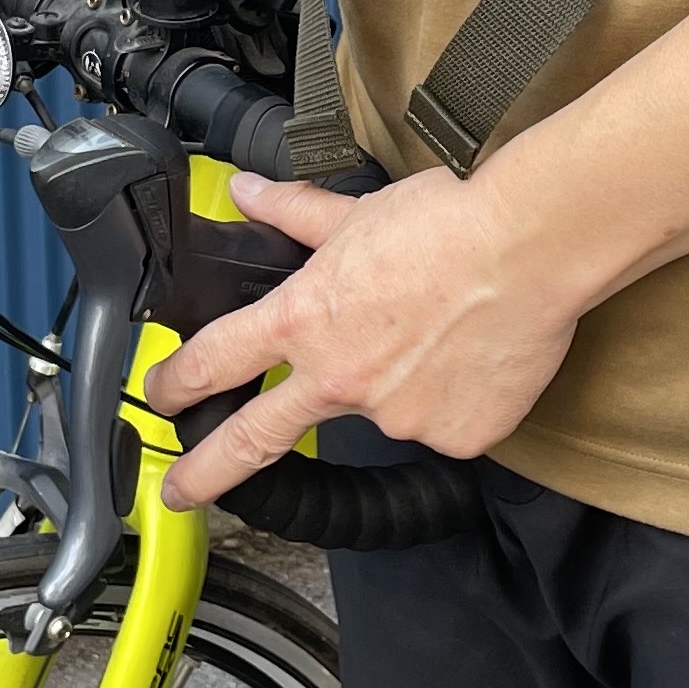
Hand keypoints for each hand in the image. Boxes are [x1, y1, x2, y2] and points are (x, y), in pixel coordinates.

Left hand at [146, 168, 589, 512]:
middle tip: (184, 494)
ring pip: (384, 410)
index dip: (175, 383)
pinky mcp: (455, 439)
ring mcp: (397, 417)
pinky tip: (478, 356)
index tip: (159, 398)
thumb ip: (296, 213)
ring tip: (443, 330)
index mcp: (304, 320)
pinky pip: (447, 426)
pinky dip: (456, 400)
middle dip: (207, 473)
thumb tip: (251, 193)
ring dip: (398, 383)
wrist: (529, 247)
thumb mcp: (356, 214)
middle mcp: (340, 379)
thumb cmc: (446, 222)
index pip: (216, 360)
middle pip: (254, 441)